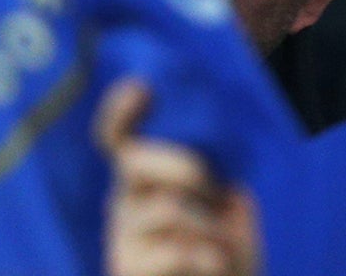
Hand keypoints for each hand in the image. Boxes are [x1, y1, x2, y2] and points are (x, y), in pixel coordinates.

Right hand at [96, 79, 260, 275]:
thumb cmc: (225, 258)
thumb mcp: (230, 213)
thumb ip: (221, 184)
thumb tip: (220, 174)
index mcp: (145, 178)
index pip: (115, 137)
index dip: (119, 110)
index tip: (142, 88)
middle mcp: (124, 201)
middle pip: (133, 159)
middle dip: (184, 165)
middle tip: (216, 189)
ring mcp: (121, 237)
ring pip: (167, 206)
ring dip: (210, 223)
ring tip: (224, 244)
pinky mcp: (126, 269)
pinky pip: (176, 249)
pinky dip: (210, 255)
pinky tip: (218, 265)